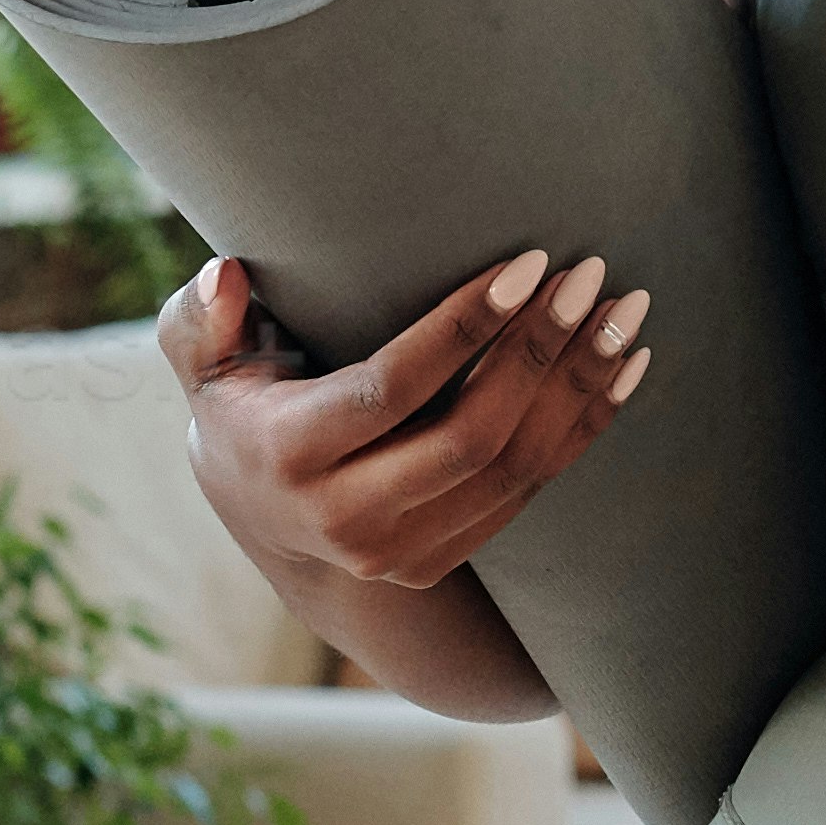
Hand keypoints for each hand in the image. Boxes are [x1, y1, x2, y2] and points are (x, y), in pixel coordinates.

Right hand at [159, 242, 652, 608]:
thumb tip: (226, 275)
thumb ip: (200, 320)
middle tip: (588, 274)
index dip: (464, 329)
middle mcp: (347, 519)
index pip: (393, 389)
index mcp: (289, 458)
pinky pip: (533, 490)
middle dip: (540, 352)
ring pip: (514, 469)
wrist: (264, 521)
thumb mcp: (203, 366)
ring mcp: (402, 553)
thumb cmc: (242, 409)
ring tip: (624, 311)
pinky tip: (625, 365)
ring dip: (579, 387)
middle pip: (470, 438)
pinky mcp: (445, 559)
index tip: (526, 265)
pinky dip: (585, 426)